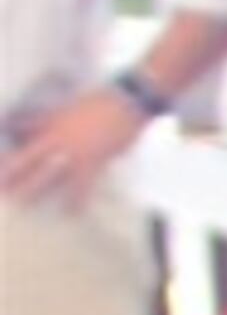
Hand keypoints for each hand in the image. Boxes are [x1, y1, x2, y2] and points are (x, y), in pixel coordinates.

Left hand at [0, 88, 151, 209]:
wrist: (125, 104)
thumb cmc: (101, 102)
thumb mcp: (69, 106)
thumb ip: (53, 117)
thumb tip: (42, 125)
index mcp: (50, 120)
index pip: (20, 129)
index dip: (7, 134)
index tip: (0, 147)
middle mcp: (56, 137)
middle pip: (26, 157)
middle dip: (11, 171)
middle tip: (0, 187)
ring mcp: (73, 151)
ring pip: (47, 174)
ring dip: (34, 190)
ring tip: (22, 203)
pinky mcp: (92, 162)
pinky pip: (81, 185)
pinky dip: (77, 200)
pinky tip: (72, 213)